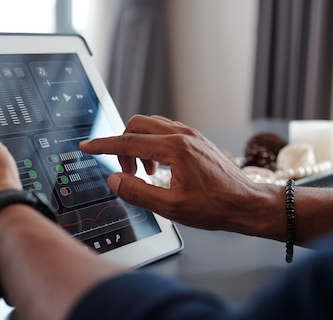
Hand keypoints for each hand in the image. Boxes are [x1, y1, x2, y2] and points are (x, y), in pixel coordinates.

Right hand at [80, 115, 278, 232]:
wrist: (246, 203)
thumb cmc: (215, 207)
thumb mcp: (172, 207)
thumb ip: (138, 192)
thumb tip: (115, 180)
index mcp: (176, 149)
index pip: (129, 141)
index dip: (104, 145)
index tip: (86, 146)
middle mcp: (183, 135)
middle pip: (138, 125)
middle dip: (123, 145)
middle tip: (127, 172)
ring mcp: (191, 135)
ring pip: (152, 126)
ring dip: (140, 144)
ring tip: (146, 173)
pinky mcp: (196, 139)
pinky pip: (166, 131)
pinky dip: (154, 145)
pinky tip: (160, 168)